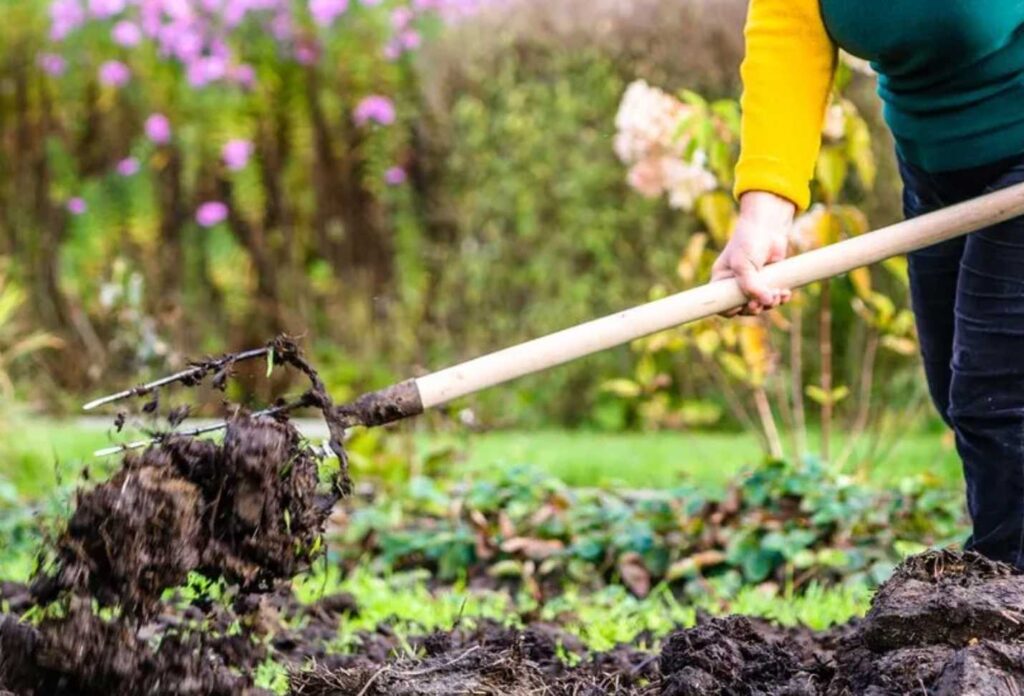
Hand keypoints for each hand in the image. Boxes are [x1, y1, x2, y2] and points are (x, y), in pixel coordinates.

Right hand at [711, 191, 794, 315]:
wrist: (769, 226)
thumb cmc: (748, 241)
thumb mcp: (744, 264)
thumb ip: (751, 285)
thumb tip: (765, 302)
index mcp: (722, 280)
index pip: (721, 304)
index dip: (731, 310)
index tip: (742, 305)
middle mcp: (736, 284)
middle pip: (743, 308)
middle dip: (755, 308)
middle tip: (764, 301)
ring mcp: (753, 284)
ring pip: (760, 305)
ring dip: (770, 303)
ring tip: (778, 294)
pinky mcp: (769, 281)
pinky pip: (772, 298)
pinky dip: (780, 298)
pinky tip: (785, 292)